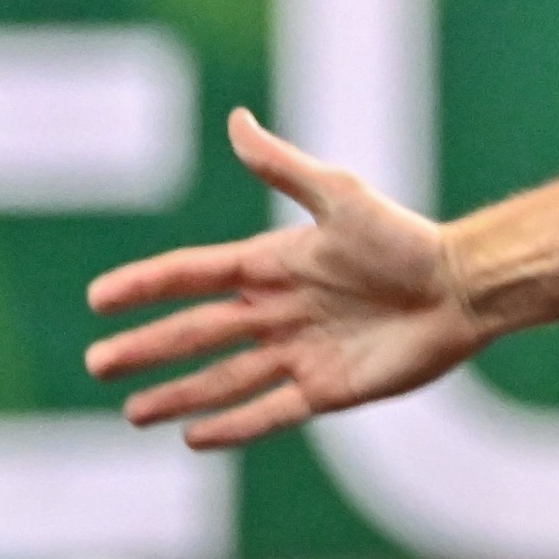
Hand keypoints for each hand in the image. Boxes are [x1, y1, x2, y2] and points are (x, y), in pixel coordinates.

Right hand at [82, 109, 488, 448]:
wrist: (463, 288)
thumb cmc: (405, 238)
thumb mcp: (340, 196)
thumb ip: (283, 167)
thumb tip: (235, 119)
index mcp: (273, 264)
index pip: (193, 277)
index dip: (145, 286)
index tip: (97, 298)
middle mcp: (279, 311)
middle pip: (197, 333)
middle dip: (146, 349)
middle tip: (96, 364)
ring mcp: (301, 353)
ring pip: (223, 378)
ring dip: (178, 395)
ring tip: (132, 413)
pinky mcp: (328, 389)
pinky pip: (270, 412)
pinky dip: (233, 426)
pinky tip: (193, 439)